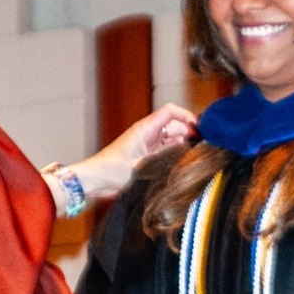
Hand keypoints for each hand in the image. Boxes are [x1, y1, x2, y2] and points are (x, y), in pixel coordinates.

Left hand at [71, 104, 199, 200]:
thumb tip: (186, 155)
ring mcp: (149, 146)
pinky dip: (174, 158)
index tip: (198, 129)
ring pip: (173, 141)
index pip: (170, 112)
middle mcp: (148, 135)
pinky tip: (178, 167)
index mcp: (145, 128)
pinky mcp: (148, 158)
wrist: (94, 181)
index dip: (186, 116)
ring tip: (188, 160)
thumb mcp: (141, 165)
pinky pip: (167, 153)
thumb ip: (164, 160)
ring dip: (181, 149)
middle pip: (175, 127)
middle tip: (197, 150)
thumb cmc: (109, 170)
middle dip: (187, 135)